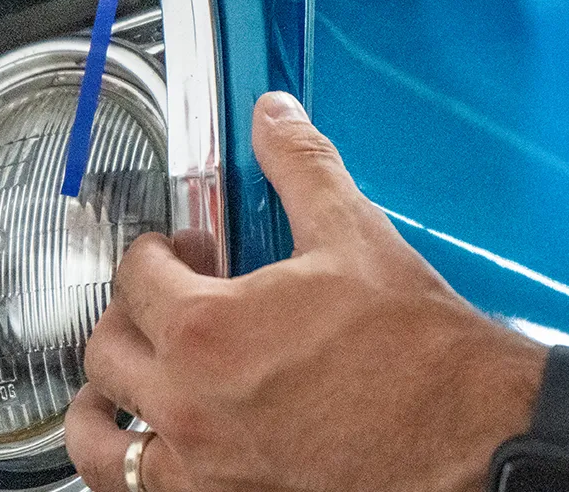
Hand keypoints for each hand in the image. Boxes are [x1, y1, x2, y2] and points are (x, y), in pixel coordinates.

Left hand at [65, 91, 546, 491]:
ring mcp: (199, 469)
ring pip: (97, 436)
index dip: (155, 249)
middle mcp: (188, 405)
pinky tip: (157, 437)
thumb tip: (274, 115)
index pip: (136, 273)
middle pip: (107, 345)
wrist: (472, 443)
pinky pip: (135, 491)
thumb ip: (299, 163)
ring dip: (103, 399)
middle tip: (167, 301)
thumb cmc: (415, 354)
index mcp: (207, 329)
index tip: (179, 250)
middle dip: (130, 310)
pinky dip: (128, 462)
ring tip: (123, 378)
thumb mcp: (352, 234)